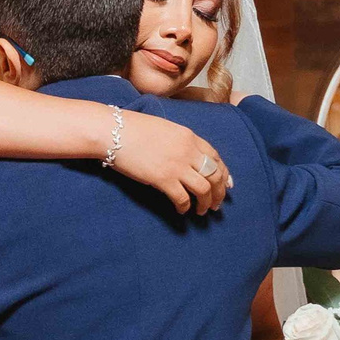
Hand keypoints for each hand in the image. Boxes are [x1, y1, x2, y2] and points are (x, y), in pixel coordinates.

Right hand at [109, 110, 228, 213]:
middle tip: (215, 204)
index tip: (225, 185)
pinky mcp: (163, 179)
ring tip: (201, 211)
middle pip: (215, 175)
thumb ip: (180, 142)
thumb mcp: (165, 129)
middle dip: (219, 193)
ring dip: (205, 203)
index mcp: (190, 137)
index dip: (223, 173)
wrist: (114, 131)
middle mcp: (188, 151)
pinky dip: (185, 207)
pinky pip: (182, 198)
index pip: (216, 157)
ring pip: (204, 189)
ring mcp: (177, 165)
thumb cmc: (134, 128)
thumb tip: (187, 158)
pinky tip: (181, 210)